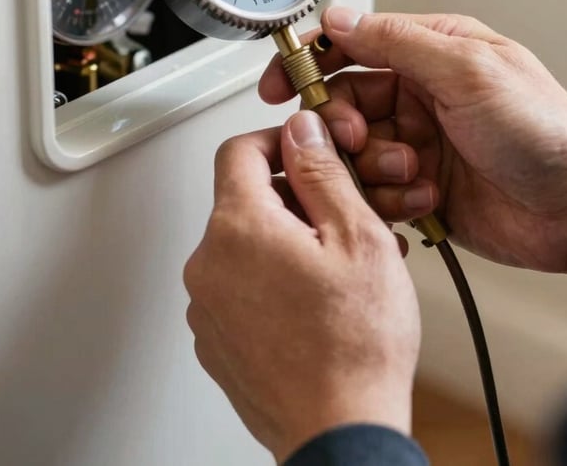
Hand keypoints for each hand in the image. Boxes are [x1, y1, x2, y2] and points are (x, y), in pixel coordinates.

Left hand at [184, 111, 419, 462]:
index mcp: (238, 228)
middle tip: (343, 216)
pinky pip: (241, 287)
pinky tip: (318, 299)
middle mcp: (209, 265)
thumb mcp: (357, 236)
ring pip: (246, 245)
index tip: (307, 151)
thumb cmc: (355, 347)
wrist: (341, 435)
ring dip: (288, 240)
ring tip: (339, 267)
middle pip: (245, 200)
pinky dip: (274, 279)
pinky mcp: (217, 341)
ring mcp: (208, 307)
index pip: (239, 150)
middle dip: (294, 198)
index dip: (279, 141)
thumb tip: (301, 130)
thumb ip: (322, 171)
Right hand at [260, 9, 566, 293]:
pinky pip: (374, 188)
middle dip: (341, 122)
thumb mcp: (470, 71)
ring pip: (354, 148)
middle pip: (345, 99)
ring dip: (370, 164)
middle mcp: (421, 94)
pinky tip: (424, 198)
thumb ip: (399, 42)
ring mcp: (419, 141)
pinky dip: (388, 196)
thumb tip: (341, 17)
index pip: (354, 42)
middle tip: (357, 138)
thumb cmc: (545, 131)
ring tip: (410, 172)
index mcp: (433, 53)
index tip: (279, 82)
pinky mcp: (420, 186)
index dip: (311, 59)